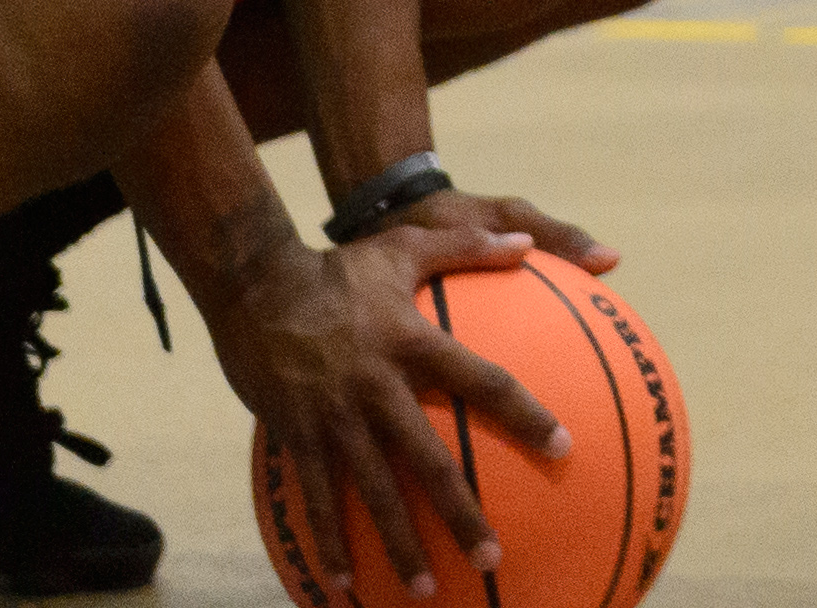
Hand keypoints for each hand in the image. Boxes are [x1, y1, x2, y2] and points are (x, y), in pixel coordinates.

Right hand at [212, 199, 601, 597]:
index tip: (562, 447)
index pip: (481, 382)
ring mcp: (335, 415)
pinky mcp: (297, 432)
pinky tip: (343, 585)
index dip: (524, 414)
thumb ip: (469, 245)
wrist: (254, 284)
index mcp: (413, 343)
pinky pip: (317, 496)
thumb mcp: (407, 246)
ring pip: (373, 492)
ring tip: (425, 591)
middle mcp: (378, 386)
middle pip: (430, 460)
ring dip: (399, 545)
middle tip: (492, 556)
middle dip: (461, 514)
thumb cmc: (339, 265)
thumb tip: (527, 244)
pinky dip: (329, 542)